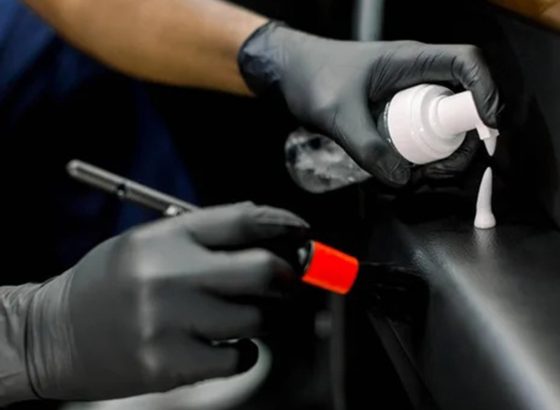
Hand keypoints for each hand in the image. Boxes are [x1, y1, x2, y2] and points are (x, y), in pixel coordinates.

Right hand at [24, 203, 308, 400]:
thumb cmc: (110, 283)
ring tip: (241, 313)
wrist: (55, 333)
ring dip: (263, 316)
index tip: (301, 230)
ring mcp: (170, 322)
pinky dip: (245, 350)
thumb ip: (206, 237)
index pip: (244, 221)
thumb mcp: (149, 243)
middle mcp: (169, 275)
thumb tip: (270, 236)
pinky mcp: (169, 365)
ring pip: (256, 318)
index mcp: (165, 237)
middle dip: (288, 274)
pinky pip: (239, 357)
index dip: (284, 222)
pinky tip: (226, 343)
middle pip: (263, 270)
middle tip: (287, 278)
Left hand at [239, 22, 499, 186]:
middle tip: (443, 169)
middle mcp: (417, 74)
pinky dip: (426, 151)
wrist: (291, 74)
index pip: (465, 64)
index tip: (487, 126)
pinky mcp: (399, 109)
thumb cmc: (312, 79)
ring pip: (446, 119)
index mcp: (410, 60)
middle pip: (463, 100)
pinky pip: (425, 129)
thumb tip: (401, 179)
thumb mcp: (337, 114)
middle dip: (465, 138)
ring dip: (446, 150)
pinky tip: (410, 170)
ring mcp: (409, 92)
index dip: (485, 92)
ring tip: (425, 176)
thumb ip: (366, 147)